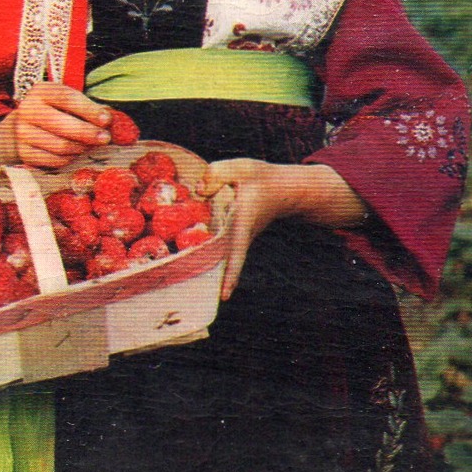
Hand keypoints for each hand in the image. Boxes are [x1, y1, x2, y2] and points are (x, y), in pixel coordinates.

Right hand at [0, 81, 112, 169]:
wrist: (23, 125)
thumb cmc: (54, 110)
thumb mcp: (66, 101)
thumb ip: (87, 107)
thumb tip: (109, 119)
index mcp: (41, 91)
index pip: (67, 99)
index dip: (89, 110)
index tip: (107, 120)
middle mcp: (27, 110)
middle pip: (62, 125)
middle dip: (88, 133)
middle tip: (105, 138)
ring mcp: (22, 132)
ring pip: (59, 145)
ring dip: (80, 147)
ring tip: (90, 145)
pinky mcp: (23, 152)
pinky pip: (53, 160)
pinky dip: (69, 159)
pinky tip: (76, 153)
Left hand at [198, 159, 364, 301]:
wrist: (283, 188)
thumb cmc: (262, 177)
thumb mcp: (240, 167)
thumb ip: (217, 174)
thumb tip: (197, 191)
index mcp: (243, 222)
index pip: (237, 252)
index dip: (231, 273)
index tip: (225, 295)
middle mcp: (242, 236)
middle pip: (226, 264)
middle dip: (214, 284)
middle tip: (194, 304)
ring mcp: (240, 239)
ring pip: (223, 258)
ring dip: (208, 272)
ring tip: (187, 293)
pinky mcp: (236, 236)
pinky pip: (222, 250)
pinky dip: (208, 256)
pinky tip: (190, 264)